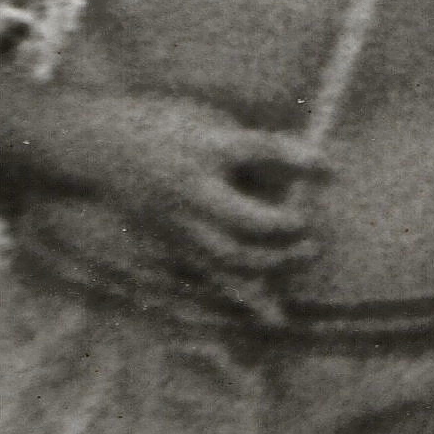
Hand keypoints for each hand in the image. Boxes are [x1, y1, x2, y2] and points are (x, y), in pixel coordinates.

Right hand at [71, 92, 326, 299]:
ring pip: (231, 255)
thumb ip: (247, 144)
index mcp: (203, 147)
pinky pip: (212, 276)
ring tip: (309, 253)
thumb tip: (299, 168)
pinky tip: (275, 315)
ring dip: (275, 262)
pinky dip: (245, 295)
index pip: (259, 151)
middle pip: (245, 219)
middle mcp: (191, 190)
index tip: (332, 168)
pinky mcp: (172, 244)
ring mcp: (180, 222)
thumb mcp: (206, 118)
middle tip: (312, 225)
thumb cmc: (165, 124)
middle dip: (285, 226)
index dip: (299, 160)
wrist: (101, 147)